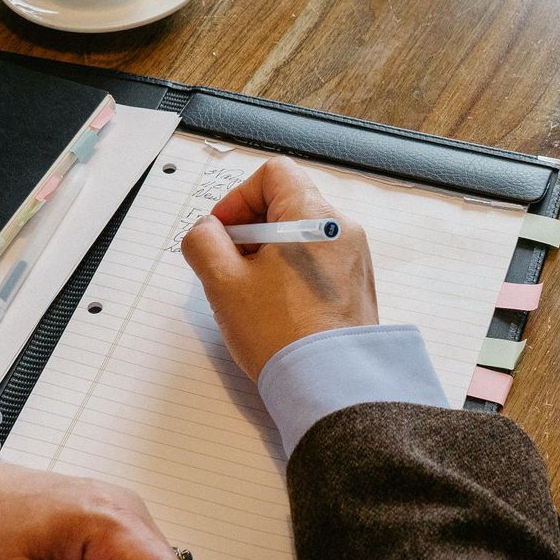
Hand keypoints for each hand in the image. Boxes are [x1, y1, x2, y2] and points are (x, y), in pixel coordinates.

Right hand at [179, 158, 377, 379]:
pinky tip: (275, 305)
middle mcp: (342, 230)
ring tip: (251, 290)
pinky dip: (291, 270)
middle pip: (287, 202)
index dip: (238, 196)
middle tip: (230, 263)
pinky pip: (318, 260)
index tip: (223, 230)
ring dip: (268, 251)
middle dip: (250, 228)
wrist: (330, 386)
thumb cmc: (284, 336)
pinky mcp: (355, 284)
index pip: (274, 173)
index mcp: (314, 217)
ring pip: (301, 233)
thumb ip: (204, 242)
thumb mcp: (223, 284)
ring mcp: (353, 258)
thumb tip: (205, 230)